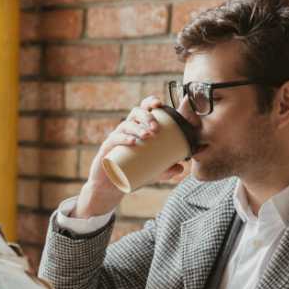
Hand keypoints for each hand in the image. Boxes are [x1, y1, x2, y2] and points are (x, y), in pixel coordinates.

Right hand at [73, 96, 185, 218]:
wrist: (111, 186)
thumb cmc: (131, 173)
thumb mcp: (151, 172)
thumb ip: (166, 169)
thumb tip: (182, 167)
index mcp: (138, 129)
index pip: (144, 109)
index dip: (150, 102)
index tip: (159, 103)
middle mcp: (127, 130)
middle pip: (136, 113)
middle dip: (147, 116)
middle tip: (156, 128)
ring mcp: (116, 137)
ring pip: (126, 125)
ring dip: (137, 128)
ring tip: (146, 135)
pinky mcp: (107, 148)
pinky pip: (114, 138)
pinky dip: (123, 138)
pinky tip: (131, 141)